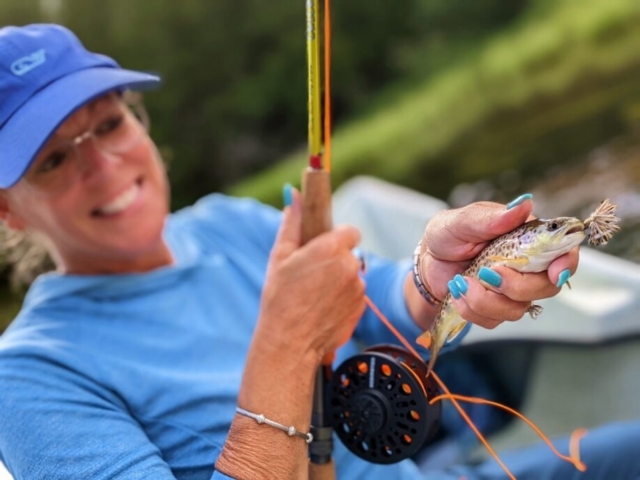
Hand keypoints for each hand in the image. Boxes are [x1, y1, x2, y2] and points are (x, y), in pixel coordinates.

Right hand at [254, 188, 365, 363]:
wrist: (289, 343)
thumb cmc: (279, 299)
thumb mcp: (279, 257)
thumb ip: (291, 223)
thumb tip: (294, 196)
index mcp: (330, 248)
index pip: (350, 231)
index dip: (337, 238)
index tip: (323, 246)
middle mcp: (349, 265)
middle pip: (350, 254)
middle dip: (335, 260)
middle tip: (311, 275)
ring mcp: (358, 288)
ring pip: (352, 275)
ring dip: (339, 280)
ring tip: (314, 295)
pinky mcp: (361, 308)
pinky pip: (355, 295)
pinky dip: (343, 299)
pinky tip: (322, 309)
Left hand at [420, 196, 578, 328]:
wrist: (427, 262)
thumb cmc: (447, 234)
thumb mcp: (461, 221)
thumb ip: (491, 217)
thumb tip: (525, 205)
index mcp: (526, 238)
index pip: (563, 252)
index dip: (566, 264)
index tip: (554, 273)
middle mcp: (526, 266)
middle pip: (546, 287)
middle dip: (516, 286)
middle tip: (487, 273)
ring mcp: (512, 290)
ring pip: (518, 308)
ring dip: (485, 299)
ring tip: (461, 282)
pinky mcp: (495, 308)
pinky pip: (494, 320)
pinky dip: (471, 309)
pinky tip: (457, 292)